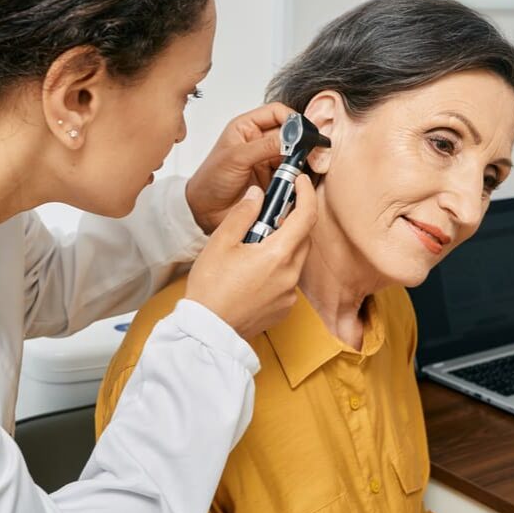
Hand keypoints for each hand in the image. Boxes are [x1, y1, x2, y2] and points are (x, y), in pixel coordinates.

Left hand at [186, 102, 295, 234]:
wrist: (206, 212)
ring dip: (300, 161)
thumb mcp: (236, 158)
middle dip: (302, 141)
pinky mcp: (275, 179)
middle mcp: (260, 141)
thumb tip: (291, 137)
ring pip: (295, 154)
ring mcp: (268, 160)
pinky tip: (296, 181)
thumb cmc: (210, 181)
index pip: (277, 112)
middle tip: (311, 152)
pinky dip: (298, 177)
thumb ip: (264, 146)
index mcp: (247, 127)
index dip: (292, 118)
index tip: (303, 132)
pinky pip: (293, 174)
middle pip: (291, 133)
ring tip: (300, 169)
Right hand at [186, 174, 316, 338]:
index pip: (306, 216)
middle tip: (270, 212)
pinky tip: (255, 270)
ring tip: (255, 244)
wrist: (207, 330)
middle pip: (303, 237)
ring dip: (284, 245)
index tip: (300, 181)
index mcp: (278, 255)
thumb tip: (258, 195)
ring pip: (296, 259)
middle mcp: (290, 275)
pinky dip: (278, 268)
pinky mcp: (284, 308)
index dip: (306, 194)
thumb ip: (243, 214)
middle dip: (292, 220)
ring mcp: (289, 294)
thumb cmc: (210, 287)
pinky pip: (288, 279)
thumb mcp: (221, 243)